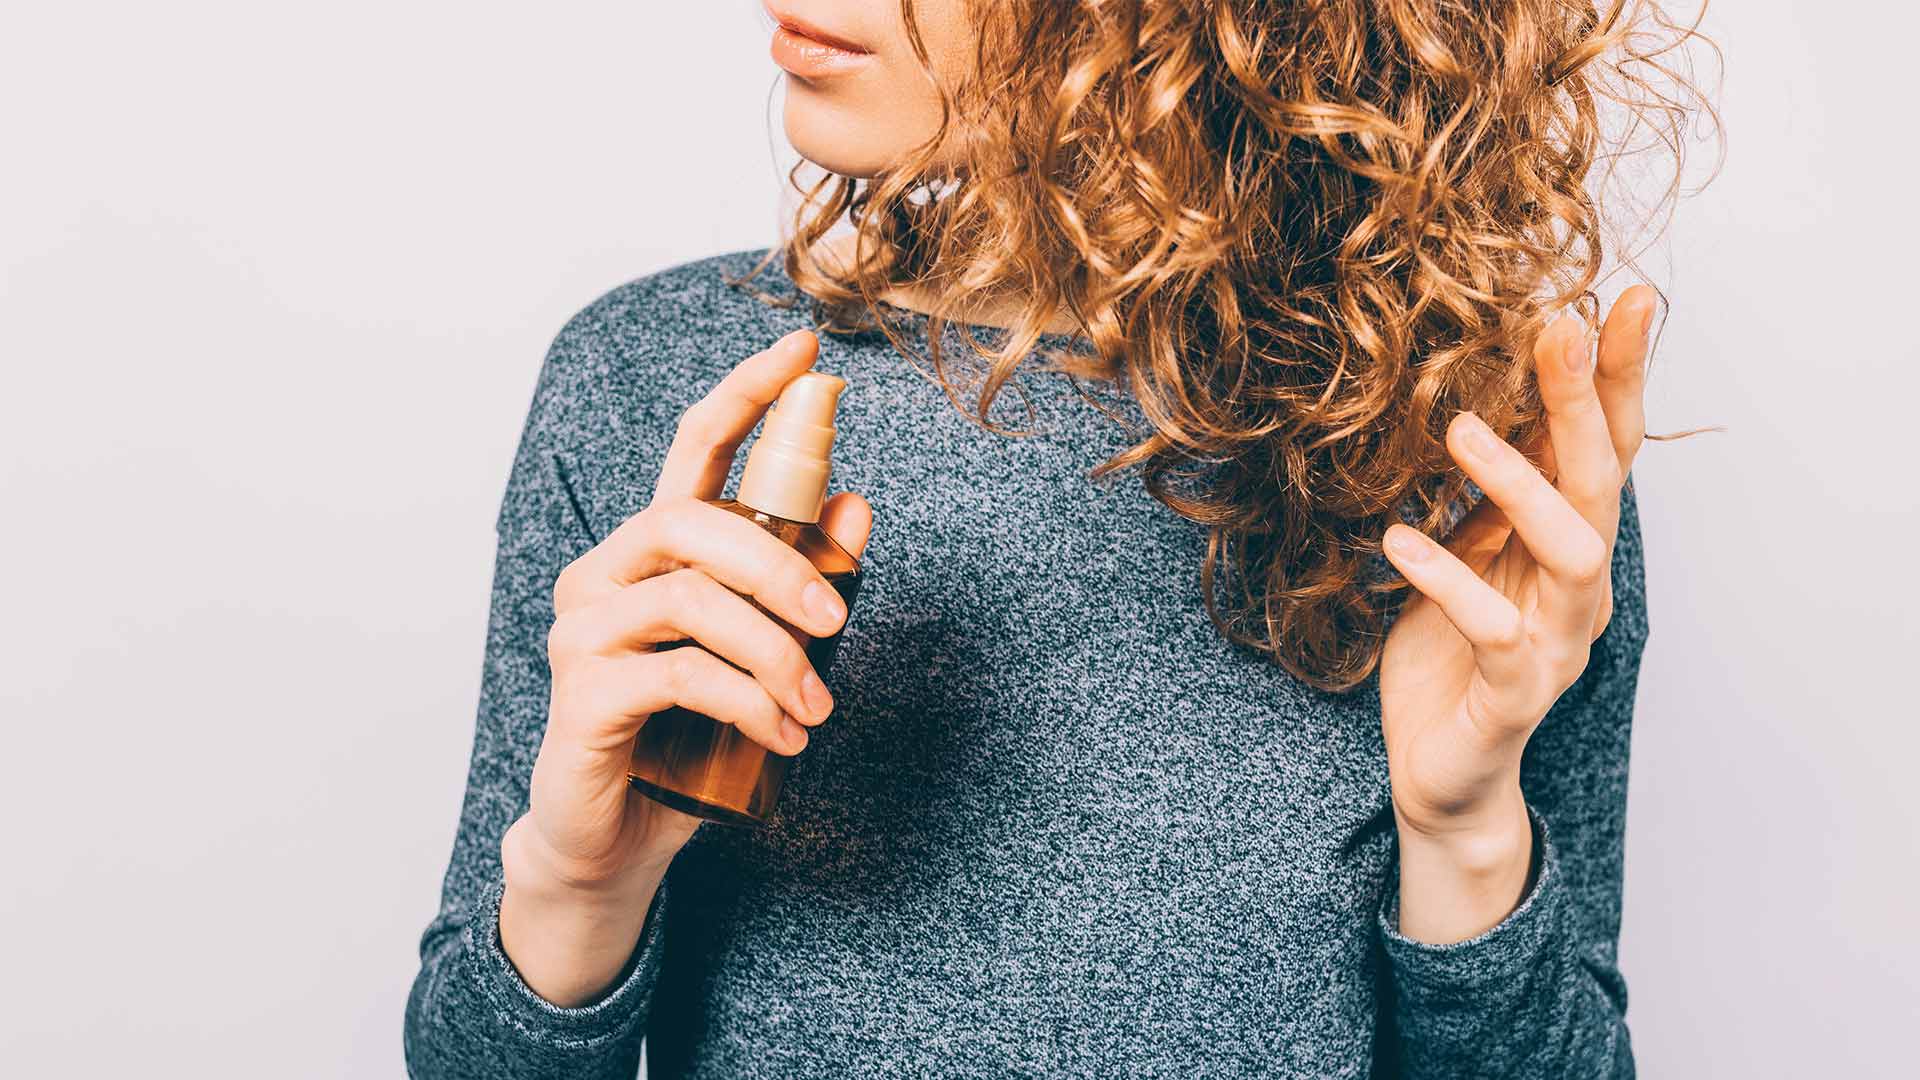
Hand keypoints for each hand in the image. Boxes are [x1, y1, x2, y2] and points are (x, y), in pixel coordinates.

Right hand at [499, 329, 874, 1004]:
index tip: (803, 346)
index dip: (746, 392)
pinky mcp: (583, 692)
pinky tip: (782, 736)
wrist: (620, 841)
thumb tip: (858, 502)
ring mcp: (585, 630)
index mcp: (653, 551)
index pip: (693, 447)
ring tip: (817, 707)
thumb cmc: (692, 739)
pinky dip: (747, 700)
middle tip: (840, 619)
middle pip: (694, 521)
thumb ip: (804, 581)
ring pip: (691, 598)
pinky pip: (679, 672)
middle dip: (783, 565)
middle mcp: (606, 573)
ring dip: (775, 651)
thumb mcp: (766, 656)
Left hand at [1377, 286, 1657, 940]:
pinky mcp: (1512, 696)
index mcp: (1566, 546)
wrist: (1442, 772)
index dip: (1618, 376)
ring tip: (1461, 429)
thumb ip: (1490, 493)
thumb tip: (1487, 391)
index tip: (1621, 295)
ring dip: (1521, 485)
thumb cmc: (1451, 658)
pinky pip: (1495, 634)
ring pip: (1573, 553)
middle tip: (1558, 326)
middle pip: (1601, 482)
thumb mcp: (1468, 555)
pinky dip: (1450, 582)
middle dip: (1585, 402)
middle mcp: (1578, 589)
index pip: (1607, 449)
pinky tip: (1400, 541)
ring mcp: (1554, 644)